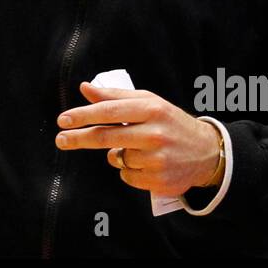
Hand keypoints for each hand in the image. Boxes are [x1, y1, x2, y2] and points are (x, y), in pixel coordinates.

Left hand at [56, 81, 220, 196]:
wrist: (206, 152)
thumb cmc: (170, 123)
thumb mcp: (148, 102)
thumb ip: (115, 96)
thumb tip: (85, 88)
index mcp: (152, 108)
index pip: (110, 111)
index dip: (84, 115)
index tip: (63, 119)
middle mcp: (155, 133)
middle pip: (106, 137)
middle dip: (79, 138)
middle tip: (61, 140)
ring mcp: (157, 158)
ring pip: (117, 158)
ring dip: (118, 153)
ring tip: (137, 148)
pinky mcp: (159, 179)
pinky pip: (127, 175)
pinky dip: (129, 170)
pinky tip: (146, 163)